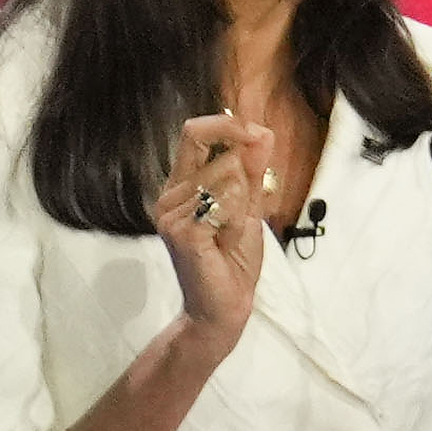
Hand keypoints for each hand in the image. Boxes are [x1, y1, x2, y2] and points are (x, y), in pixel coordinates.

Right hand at [149, 112, 280, 343]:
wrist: (223, 306)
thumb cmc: (234, 258)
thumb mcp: (250, 206)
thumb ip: (254, 170)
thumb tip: (262, 130)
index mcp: (183, 185)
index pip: (194, 132)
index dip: (228, 124)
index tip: (258, 134)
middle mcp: (169, 195)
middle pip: (207, 143)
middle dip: (243, 167)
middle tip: (244, 205)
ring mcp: (170, 213)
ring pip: (227, 174)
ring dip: (244, 201)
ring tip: (231, 230)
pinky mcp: (181, 231)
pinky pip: (225, 201)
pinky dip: (238, 218)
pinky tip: (226, 240)